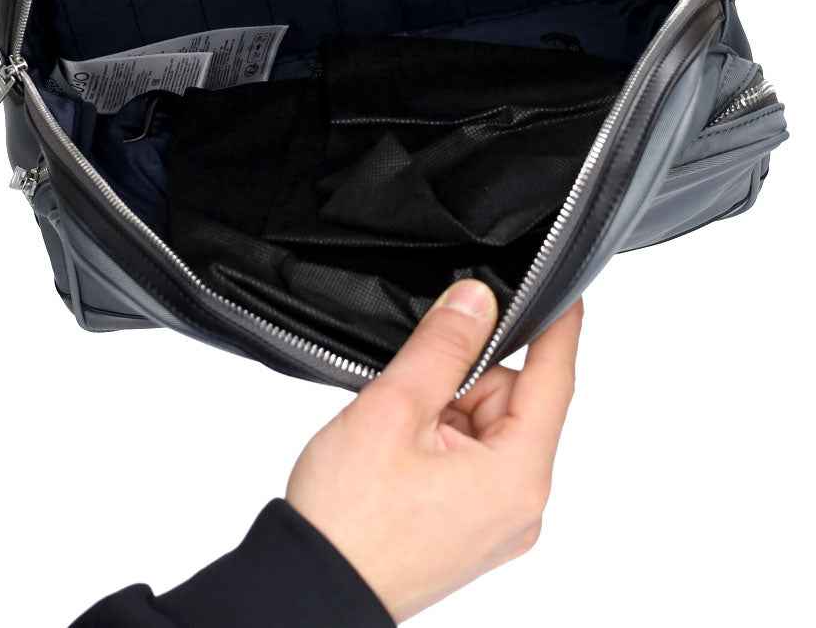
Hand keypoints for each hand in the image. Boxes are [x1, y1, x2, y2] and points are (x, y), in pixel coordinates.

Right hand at [287, 281, 582, 621]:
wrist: (311, 588)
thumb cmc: (349, 518)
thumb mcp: (395, 408)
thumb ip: (443, 346)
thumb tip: (478, 300)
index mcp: (516, 477)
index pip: (554, 379)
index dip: (559, 326)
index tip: (565, 287)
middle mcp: (520, 506)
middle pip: (511, 401)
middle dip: (464, 378)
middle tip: (411, 394)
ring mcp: (496, 522)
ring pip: (486, 426)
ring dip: (445, 410)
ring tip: (396, 433)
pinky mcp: (471, 528)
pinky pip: (471, 458)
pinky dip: (438, 439)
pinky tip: (400, 451)